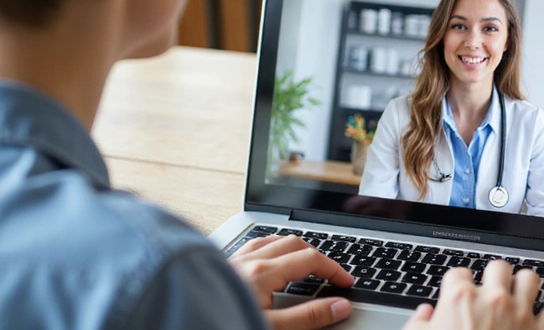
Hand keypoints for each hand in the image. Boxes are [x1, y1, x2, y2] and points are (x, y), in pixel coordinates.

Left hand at [228, 235, 353, 329]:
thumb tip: (339, 306)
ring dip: (292, 248)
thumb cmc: (223, 325)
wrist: (179, 322)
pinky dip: (268, 249)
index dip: (333, 269)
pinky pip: (250, 247)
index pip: (309, 258)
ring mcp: (232, 261)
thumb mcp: (273, 329)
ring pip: (269, 240)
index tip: (346, 282)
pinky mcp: (220, 267)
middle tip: (330, 274)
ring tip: (304, 262)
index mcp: (262, 272)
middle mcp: (246, 260)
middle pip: (292, 243)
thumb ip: (308, 318)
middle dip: (317, 255)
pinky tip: (267, 260)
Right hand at [402, 261, 543, 329]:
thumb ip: (419, 323)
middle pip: (498, 267)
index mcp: (460, 299)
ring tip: (519, 294)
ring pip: (530, 278)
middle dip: (495, 276)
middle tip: (491, 289)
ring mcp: (519, 314)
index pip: (459, 272)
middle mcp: (492, 300)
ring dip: (525, 285)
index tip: (459, 292)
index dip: (458, 283)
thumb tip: (425, 314)